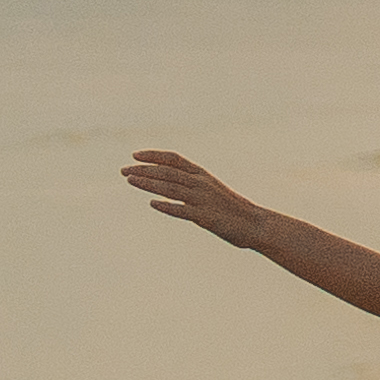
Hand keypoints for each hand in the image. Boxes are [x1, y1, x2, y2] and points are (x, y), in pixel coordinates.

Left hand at [124, 148, 280, 246]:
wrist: (255, 224)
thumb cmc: (231, 209)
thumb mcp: (210, 191)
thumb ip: (190, 186)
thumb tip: (168, 185)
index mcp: (202, 175)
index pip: (174, 159)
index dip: (154, 155)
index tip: (135, 155)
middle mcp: (201, 183)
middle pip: (168, 172)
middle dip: (144, 170)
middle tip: (123, 171)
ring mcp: (203, 200)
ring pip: (171, 188)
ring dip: (149, 183)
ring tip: (130, 180)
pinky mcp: (206, 217)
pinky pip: (183, 210)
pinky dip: (167, 206)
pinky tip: (152, 204)